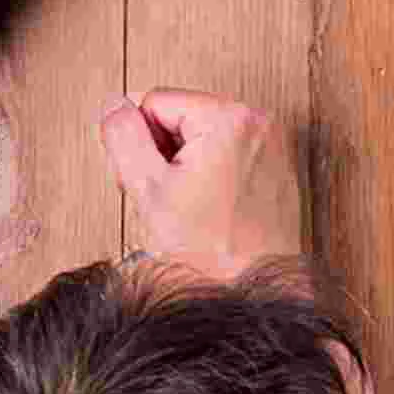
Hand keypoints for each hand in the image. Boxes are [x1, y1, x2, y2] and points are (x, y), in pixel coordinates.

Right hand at [98, 89, 302, 281]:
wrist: (254, 292)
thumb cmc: (211, 250)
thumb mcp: (148, 187)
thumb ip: (123, 136)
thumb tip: (114, 105)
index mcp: (230, 117)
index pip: (155, 102)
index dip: (139, 141)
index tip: (147, 179)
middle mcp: (260, 122)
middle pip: (182, 117)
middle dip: (163, 152)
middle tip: (166, 197)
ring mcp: (274, 145)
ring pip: (203, 137)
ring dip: (184, 166)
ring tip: (188, 207)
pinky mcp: (279, 168)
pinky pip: (229, 155)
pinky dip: (211, 176)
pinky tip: (209, 210)